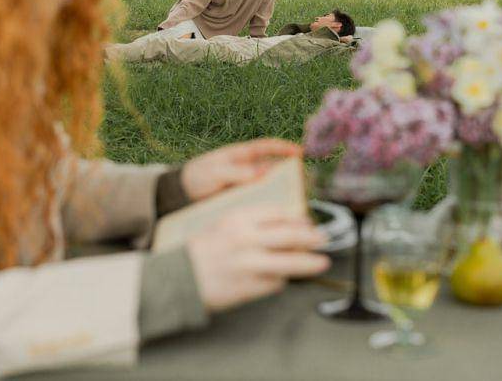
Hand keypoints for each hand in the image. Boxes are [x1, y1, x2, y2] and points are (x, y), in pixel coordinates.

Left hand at [181, 138, 301, 201]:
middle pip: (275, 168)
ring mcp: (247, 185)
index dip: (284, 148)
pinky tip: (280, 215)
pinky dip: (272, 206)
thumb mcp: (215, 173)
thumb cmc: (197, 176)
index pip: (267, 147)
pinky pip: (262, 202)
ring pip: (271, 186)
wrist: (181, 195)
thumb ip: (237, 172)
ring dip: (284, 192)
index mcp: (241, 155)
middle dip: (292, 173)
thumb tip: (264, 171)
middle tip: (306, 181)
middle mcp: (248, 169)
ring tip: (298, 201)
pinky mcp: (244, 201)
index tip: (300, 152)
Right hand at [187, 206, 329, 311]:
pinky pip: (275, 283)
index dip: (297, 218)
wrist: (178, 276)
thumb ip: (251, 224)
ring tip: (322, 262)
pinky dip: (282, 280)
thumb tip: (283, 227)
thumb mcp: (224, 225)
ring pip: (289, 261)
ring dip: (309, 263)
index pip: (278, 214)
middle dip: (311, 238)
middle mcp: (246, 239)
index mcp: (238, 219)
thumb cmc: (202, 250)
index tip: (306, 222)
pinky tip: (283, 279)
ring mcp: (249, 264)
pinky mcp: (249, 286)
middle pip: (290, 235)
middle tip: (322, 239)